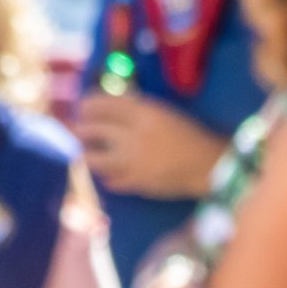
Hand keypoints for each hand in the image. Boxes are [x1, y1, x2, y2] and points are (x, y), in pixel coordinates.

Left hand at [76, 91, 227, 198]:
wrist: (208, 165)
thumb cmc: (189, 134)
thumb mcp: (163, 112)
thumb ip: (137, 109)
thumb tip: (110, 107)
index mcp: (142, 113)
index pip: (102, 105)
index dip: (87, 105)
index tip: (82, 107)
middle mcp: (133, 136)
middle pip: (92, 130)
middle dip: (80, 129)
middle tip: (77, 129)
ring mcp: (132, 162)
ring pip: (94, 159)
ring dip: (87, 155)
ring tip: (86, 153)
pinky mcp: (136, 183)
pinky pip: (110, 180)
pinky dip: (107, 176)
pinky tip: (109, 174)